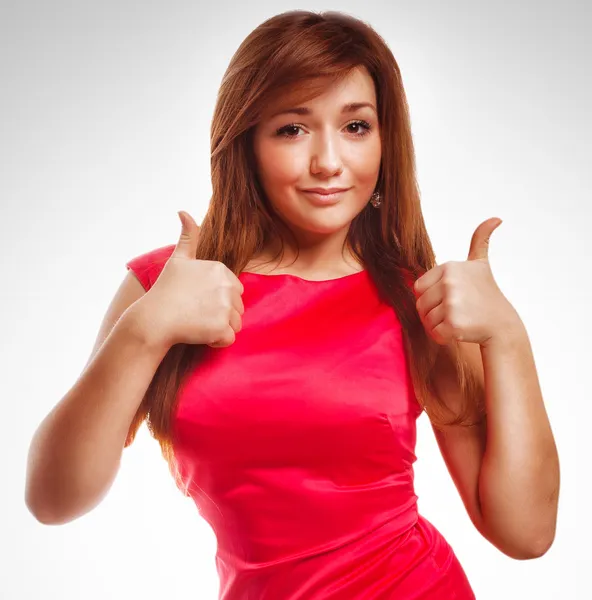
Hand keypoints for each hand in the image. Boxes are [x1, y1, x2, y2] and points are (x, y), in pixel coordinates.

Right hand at [137, 211, 244, 348]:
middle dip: (221, 314)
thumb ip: (188, 236)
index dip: (218, 299)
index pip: (234, 290)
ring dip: (219, 328)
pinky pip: (229, 338)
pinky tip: (199, 334)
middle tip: (196, 314)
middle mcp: (226, 285)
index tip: (198, 301)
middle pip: (238, 307)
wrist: (153, 319)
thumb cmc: (166, 291)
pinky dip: (216, 341)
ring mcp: (225, 306)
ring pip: (236, 324)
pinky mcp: (221, 326)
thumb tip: (183, 211)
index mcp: (220, 269)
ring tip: (197, 323)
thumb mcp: (178, 260)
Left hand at [412, 217, 519, 346]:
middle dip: (434, 313)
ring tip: (460, 320)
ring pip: (426, 320)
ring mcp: (452, 302)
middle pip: (420, 304)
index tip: (451, 298)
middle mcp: (449, 282)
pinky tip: (460, 332)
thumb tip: (495, 218)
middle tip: (456, 313)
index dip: (431, 297)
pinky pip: (433, 333)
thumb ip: (480, 240)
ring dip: (438, 325)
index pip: (419, 288)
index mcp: (449, 267)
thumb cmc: (486, 296)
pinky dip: (443, 337)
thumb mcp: (480, 265)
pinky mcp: (453, 323)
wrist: (503, 327)